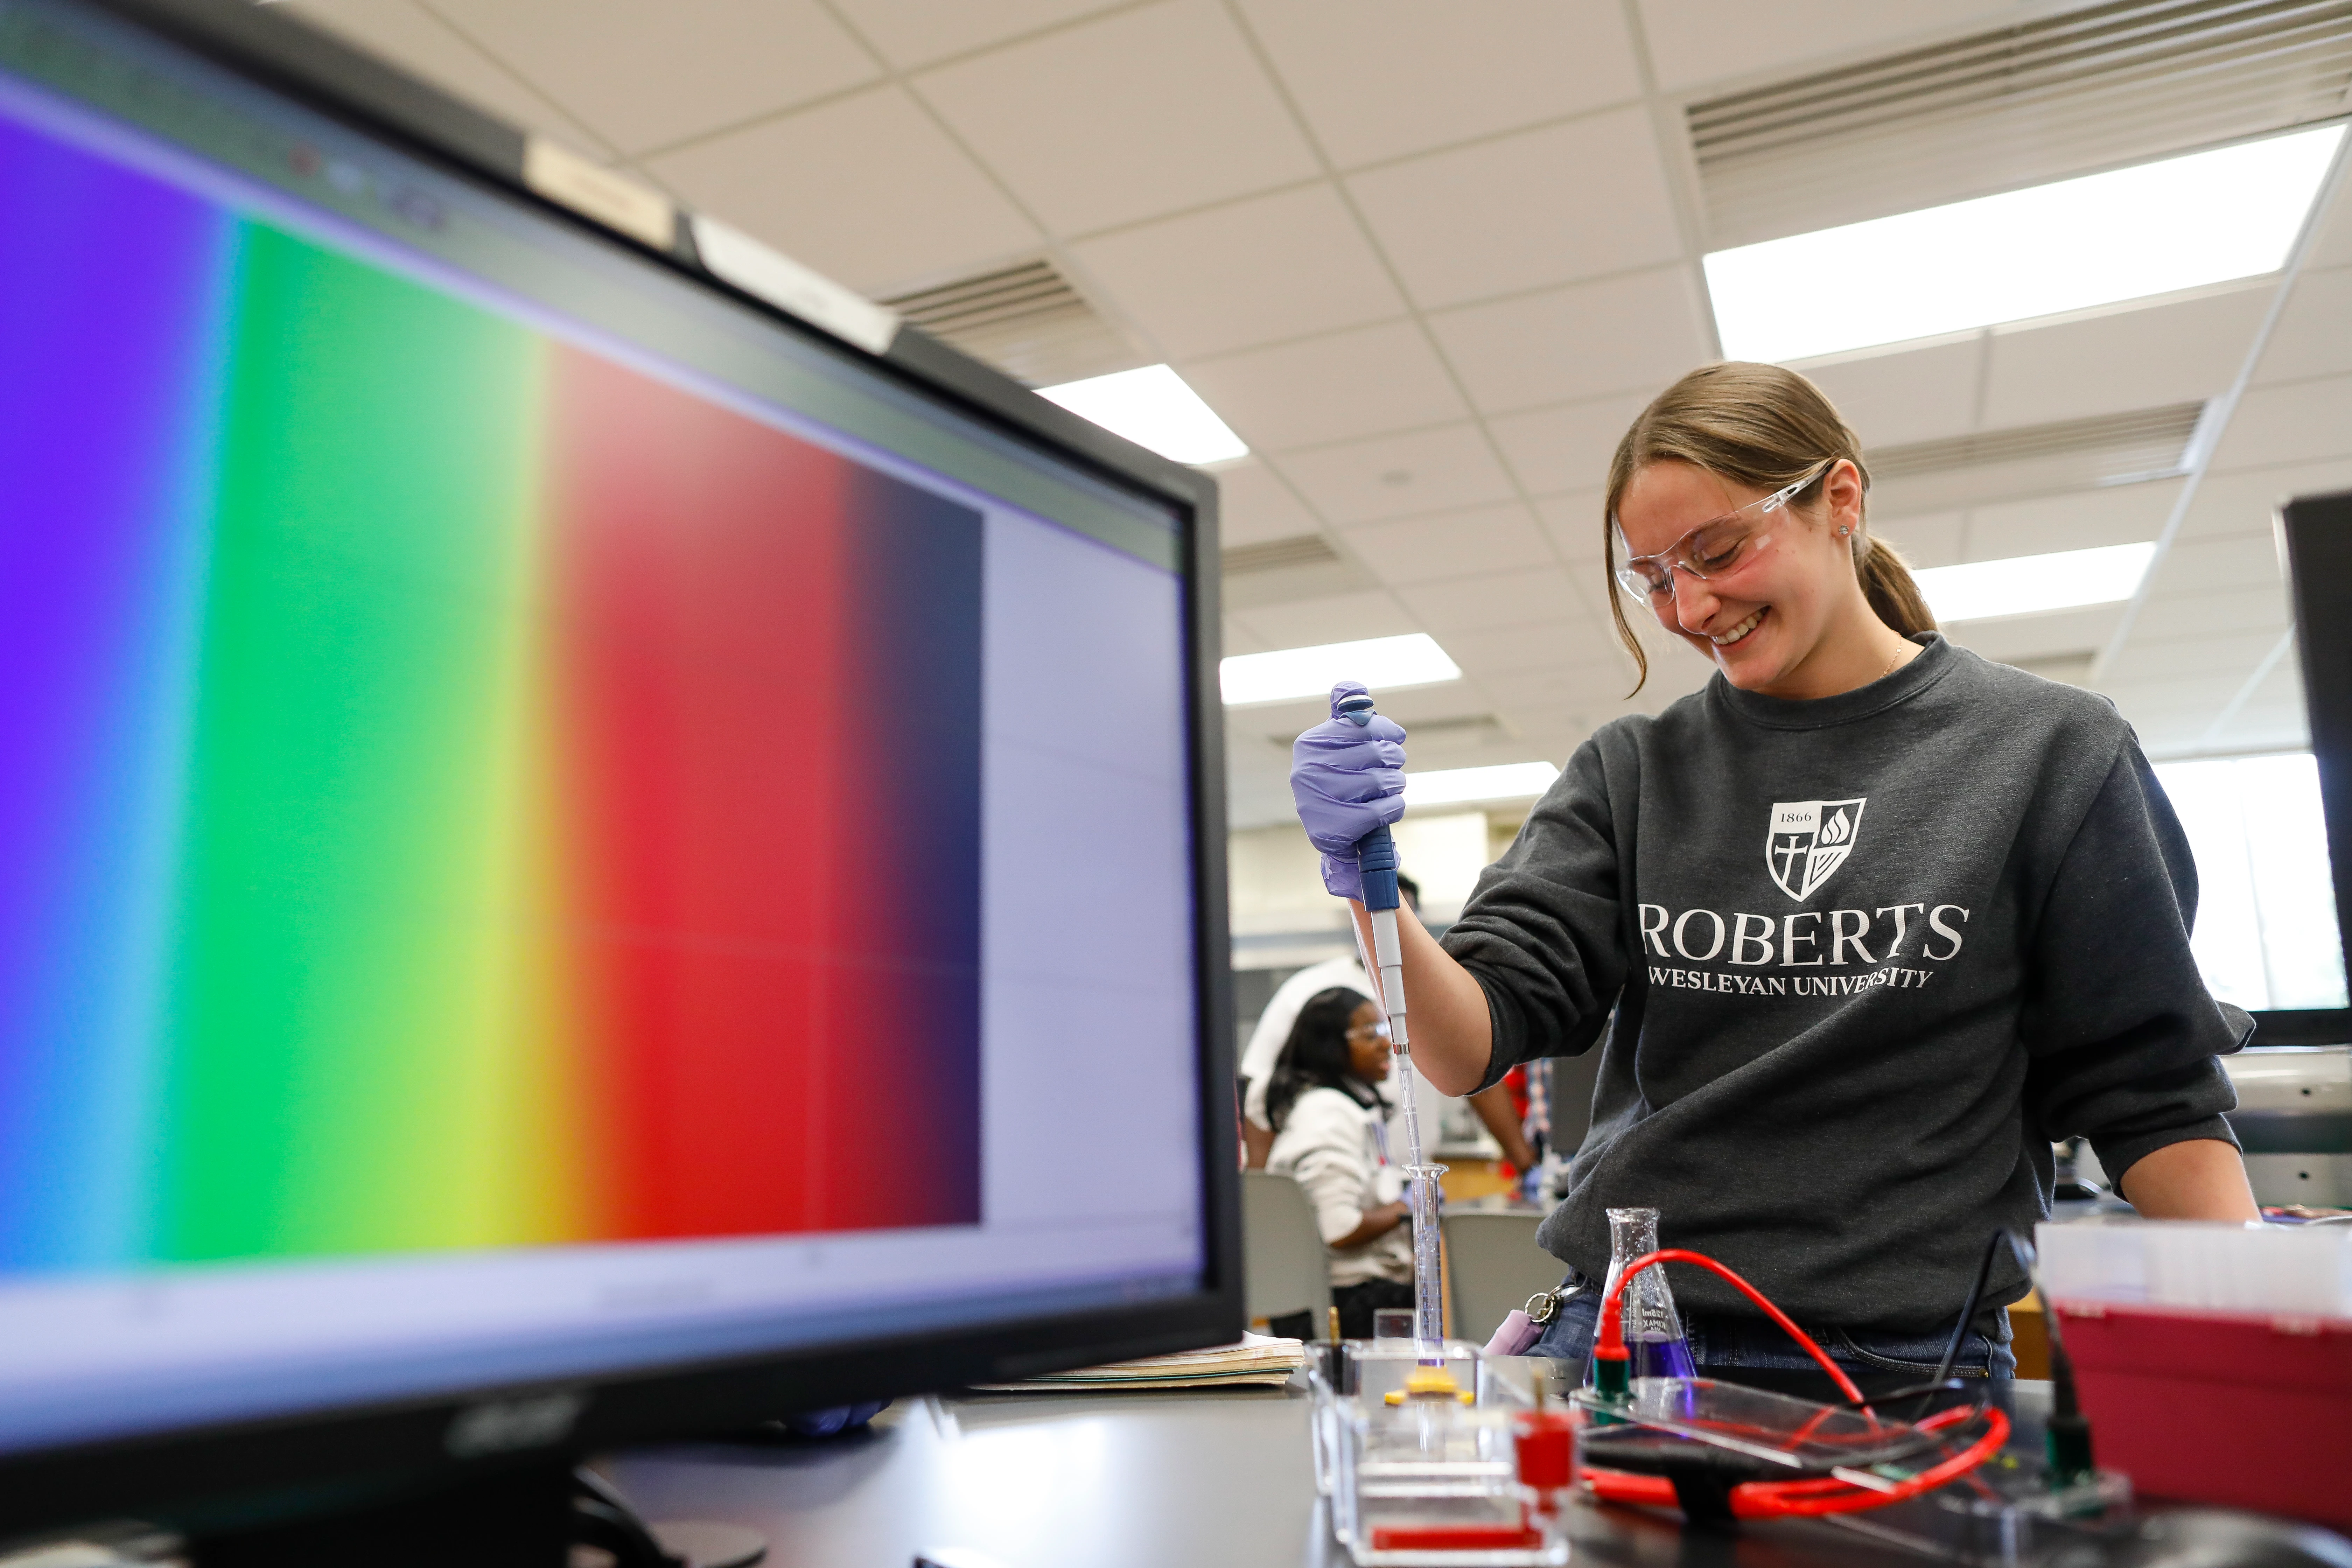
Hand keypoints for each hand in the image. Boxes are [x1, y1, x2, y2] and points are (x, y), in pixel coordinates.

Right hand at [1290, 681, 1406, 900]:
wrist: (1334, 838)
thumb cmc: (1342, 784)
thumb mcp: (1338, 747)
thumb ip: (1346, 717)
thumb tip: (1350, 687)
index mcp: (1310, 745)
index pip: (1361, 725)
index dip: (1387, 730)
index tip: (1395, 737)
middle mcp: (1308, 770)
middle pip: (1377, 752)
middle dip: (1394, 760)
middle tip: (1392, 767)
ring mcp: (1319, 800)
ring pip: (1384, 781)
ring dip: (1395, 785)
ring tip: (1387, 788)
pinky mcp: (1334, 828)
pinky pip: (1385, 809)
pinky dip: (1394, 808)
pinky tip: (1386, 808)